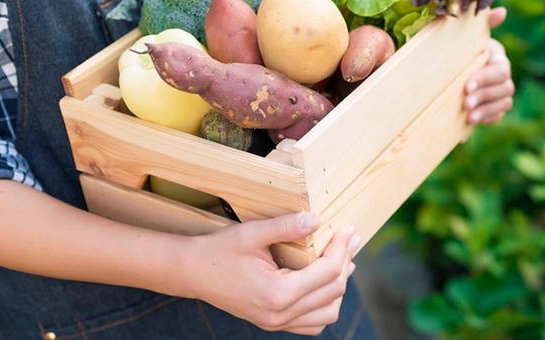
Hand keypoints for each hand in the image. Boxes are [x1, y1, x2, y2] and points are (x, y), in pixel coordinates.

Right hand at [180, 213, 358, 334]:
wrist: (193, 273)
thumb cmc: (220, 251)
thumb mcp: (251, 233)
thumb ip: (285, 227)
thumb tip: (317, 219)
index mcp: (277, 293)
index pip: (327, 273)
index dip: (342, 249)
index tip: (350, 229)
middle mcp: (279, 314)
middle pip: (332, 292)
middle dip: (345, 262)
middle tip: (351, 238)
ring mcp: (276, 323)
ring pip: (327, 314)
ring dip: (339, 286)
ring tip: (344, 260)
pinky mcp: (272, 323)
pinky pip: (311, 324)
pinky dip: (325, 305)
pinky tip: (326, 283)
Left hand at [464, 7, 514, 124]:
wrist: (442, 71)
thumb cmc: (453, 49)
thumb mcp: (462, 35)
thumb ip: (481, 22)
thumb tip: (503, 11)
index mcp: (496, 56)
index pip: (501, 69)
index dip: (486, 78)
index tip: (467, 85)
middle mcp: (502, 74)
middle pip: (505, 87)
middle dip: (485, 95)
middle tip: (465, 103)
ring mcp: (500, 92)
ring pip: (504, 102)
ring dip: (487, 110)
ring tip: (468, 116)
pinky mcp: (494, 107)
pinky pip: (499, 115)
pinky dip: (488, 118)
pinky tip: (473, 122)